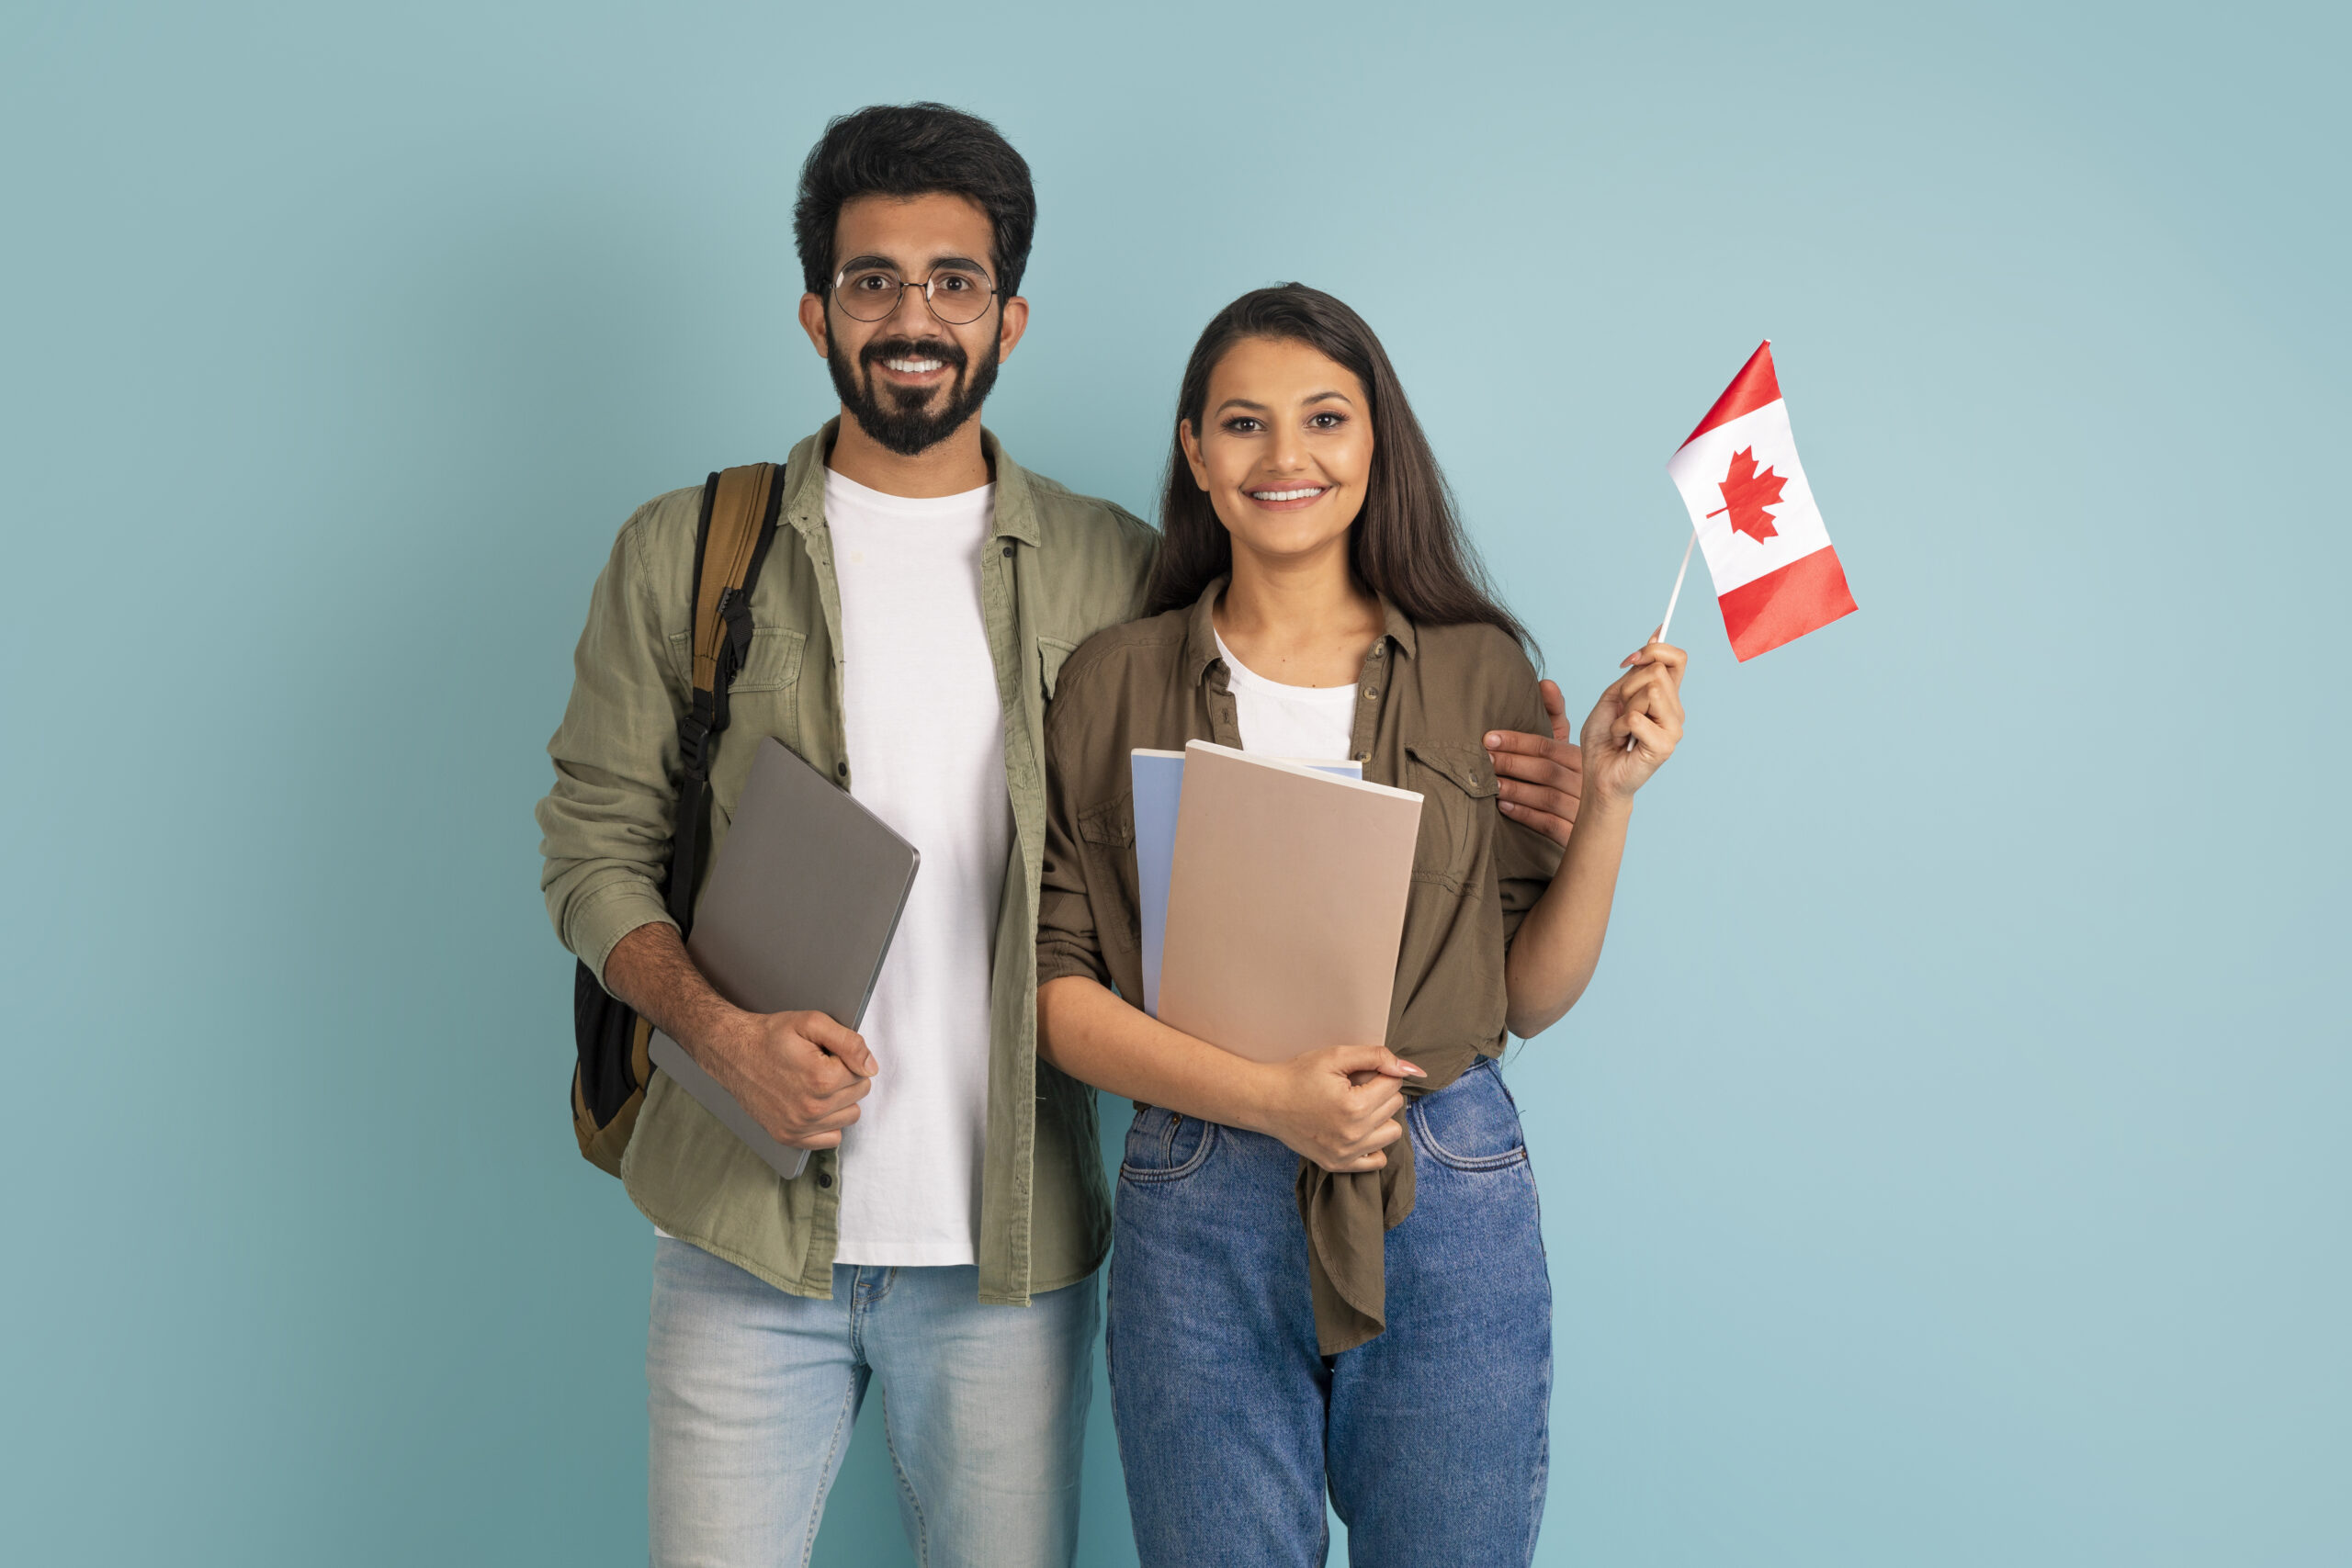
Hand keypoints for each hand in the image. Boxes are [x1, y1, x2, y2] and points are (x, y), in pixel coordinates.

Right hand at [704, 1009, 877, 1149]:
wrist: (733, 1052)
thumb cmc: (771, 1036)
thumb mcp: (812, 1023)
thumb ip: (849, 1042)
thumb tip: (871, 1066)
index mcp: (821, 1079)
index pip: (864, 1073)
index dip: (848, 1058)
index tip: (827, 1054)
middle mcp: (811, 1108)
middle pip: (859, 1095)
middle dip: (846, 1078)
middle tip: (820, 1065)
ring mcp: (799, 1126)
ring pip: (849, 1116)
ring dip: (840, 1100)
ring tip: (816, 1084)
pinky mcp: (788, 1137)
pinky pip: (831, 1138)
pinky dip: (828, 1123)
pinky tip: (813, 1104)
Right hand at [1251, 1046, 1422, 1172]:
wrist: (1266, 1101)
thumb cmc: (1298, 1075)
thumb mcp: (1335, 1056)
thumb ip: (1376, 1057)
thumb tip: (1411, 1069)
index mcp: (1354, 1106)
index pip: (1394, 1085)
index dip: (1379, 1073)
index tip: (1359, 1073)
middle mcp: (1353, 1134)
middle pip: (1394, 1107)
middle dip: (1380, 1093)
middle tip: (1353, 1088)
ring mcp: (1346, 1153)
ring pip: (1392, 1133)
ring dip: (1380, 1118)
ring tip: (1356, 1108)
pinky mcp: (1338, 1165)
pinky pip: (1376, 1160)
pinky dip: (1373, 1144)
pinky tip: (1356, 1129)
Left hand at [1484, 679, 1582, 847]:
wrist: (1589, 828)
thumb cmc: (1568, 781)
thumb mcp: (1561, 749)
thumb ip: (1553, 716)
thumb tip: (1546, 682)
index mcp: (1582, 759)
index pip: (1548, 747)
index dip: (1516, 741)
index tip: (1487, 738)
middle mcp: (1586, 783)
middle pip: (1545, 770)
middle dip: (1510, 763)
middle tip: (1482, 759)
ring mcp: (1583, 810)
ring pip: (1547, 796)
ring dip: (1514, 788)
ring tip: (1488, 783)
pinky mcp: (1575, 834)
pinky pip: (1549, 823)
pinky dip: (1525, 813)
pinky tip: (1504, 807)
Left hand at [1580, 634, 1686, 804]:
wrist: (1597, 774)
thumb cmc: (1604, 739)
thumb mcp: (1614, 696)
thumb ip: (1635, 671)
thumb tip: (1656, 634)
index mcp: (1666, 696)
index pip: (1677, 658)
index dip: (1654, 649)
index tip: (1631, 659)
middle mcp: (1675, 710)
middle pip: (1657, 671)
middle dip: (1628, 687)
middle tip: (1621, 711)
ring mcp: (1674, 728)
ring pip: (1650, 691)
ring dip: (1624, 708)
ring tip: (1622, 728)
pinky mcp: (1665, 745)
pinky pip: (1636, 717)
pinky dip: (1619, 727)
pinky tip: (1623, 741)